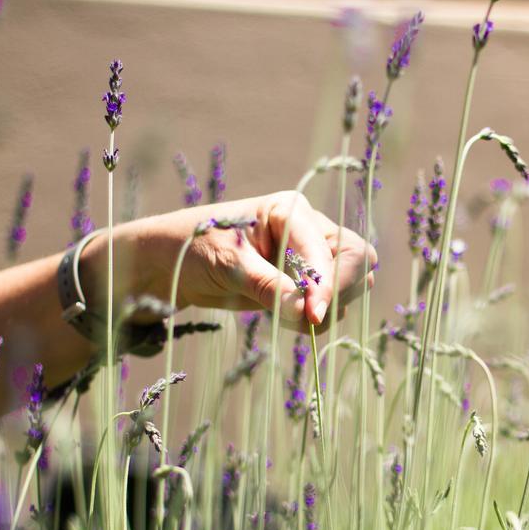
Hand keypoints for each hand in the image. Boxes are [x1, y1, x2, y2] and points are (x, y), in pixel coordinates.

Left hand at [83, 191, 376, 329]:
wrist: (171, 265)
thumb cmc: (193, 249)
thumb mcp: (227, 265)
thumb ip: (268, 287)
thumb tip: (304, 313)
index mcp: (292, 211)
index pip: (332, 249)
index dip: (328, 284)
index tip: (313, 316)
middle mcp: (309, 230)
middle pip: (357, 260)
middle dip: (339, 290)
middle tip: (310, 318)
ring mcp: (310, 257)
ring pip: (350, 284)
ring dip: (327, 306)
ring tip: (286, 317)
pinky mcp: (304, 283)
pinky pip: (328, 303)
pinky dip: (313, 317)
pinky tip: (283, 318)